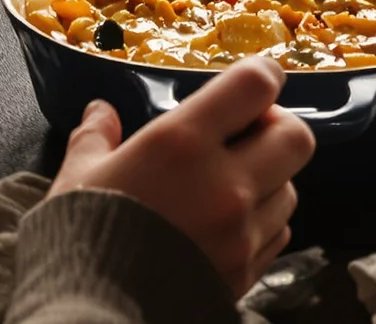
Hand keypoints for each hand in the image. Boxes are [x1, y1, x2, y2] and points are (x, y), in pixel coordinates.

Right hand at [48, 56, 313, 295]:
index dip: (262, 75)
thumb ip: (95, 138)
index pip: (256, 85)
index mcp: (183, 143)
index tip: (248, 84)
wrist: (93, 321)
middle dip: (276, 127)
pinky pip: (277, 234)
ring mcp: (241, 234)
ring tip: (231, 182)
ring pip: (290, 188)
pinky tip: (230, 224)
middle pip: (295, 136)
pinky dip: (263, 222)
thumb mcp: (79, 178)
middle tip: (244, 133)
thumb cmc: (82, 241)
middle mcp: (224, 184)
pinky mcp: (246, 275)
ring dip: (269, 178)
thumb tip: (100, 111)